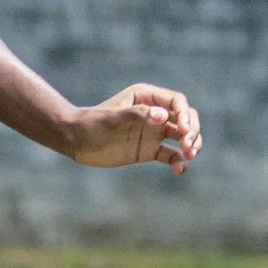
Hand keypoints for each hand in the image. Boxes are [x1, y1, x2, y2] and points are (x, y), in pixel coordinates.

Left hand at [66, 85, 201, 172]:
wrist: (75, 141)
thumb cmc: (90, 124)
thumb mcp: (112, 118)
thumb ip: (137, 115)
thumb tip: (163, 116)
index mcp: (147, 97)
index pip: (177, 102)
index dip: (185, 115)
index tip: (184, 131)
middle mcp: (154, 113)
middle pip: (186, 118)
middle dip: (193, 131)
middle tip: (189, 147)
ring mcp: (154, 132)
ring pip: (183, 136)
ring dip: (191, 145)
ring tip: (189, 157)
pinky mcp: (150, 150)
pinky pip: (171, 155)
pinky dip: (179, 162)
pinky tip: (179, 170)